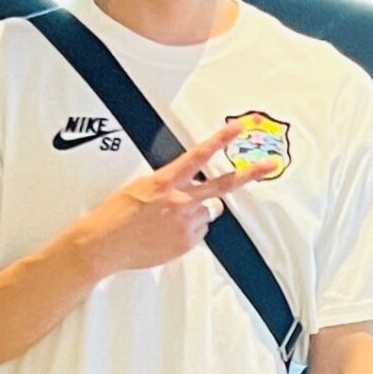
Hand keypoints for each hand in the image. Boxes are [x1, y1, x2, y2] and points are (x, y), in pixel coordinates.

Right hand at [69, 121, 276, 278]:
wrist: (102, 245)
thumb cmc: (115, 215)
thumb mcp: (141, 187)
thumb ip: (170, 185)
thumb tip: (188, 187)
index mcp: (165, 182)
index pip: (199, 156)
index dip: (220, 140)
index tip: (238, 128)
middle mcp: (180, 202)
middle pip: (224, 185)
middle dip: (250, 174)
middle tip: (270, 165)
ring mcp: (185, 224)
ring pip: (208, 212)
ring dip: (198, 212)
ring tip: (171, 218)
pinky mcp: (186, 243)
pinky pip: (199, 232)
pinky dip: (189, 231)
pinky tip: (167, 232)